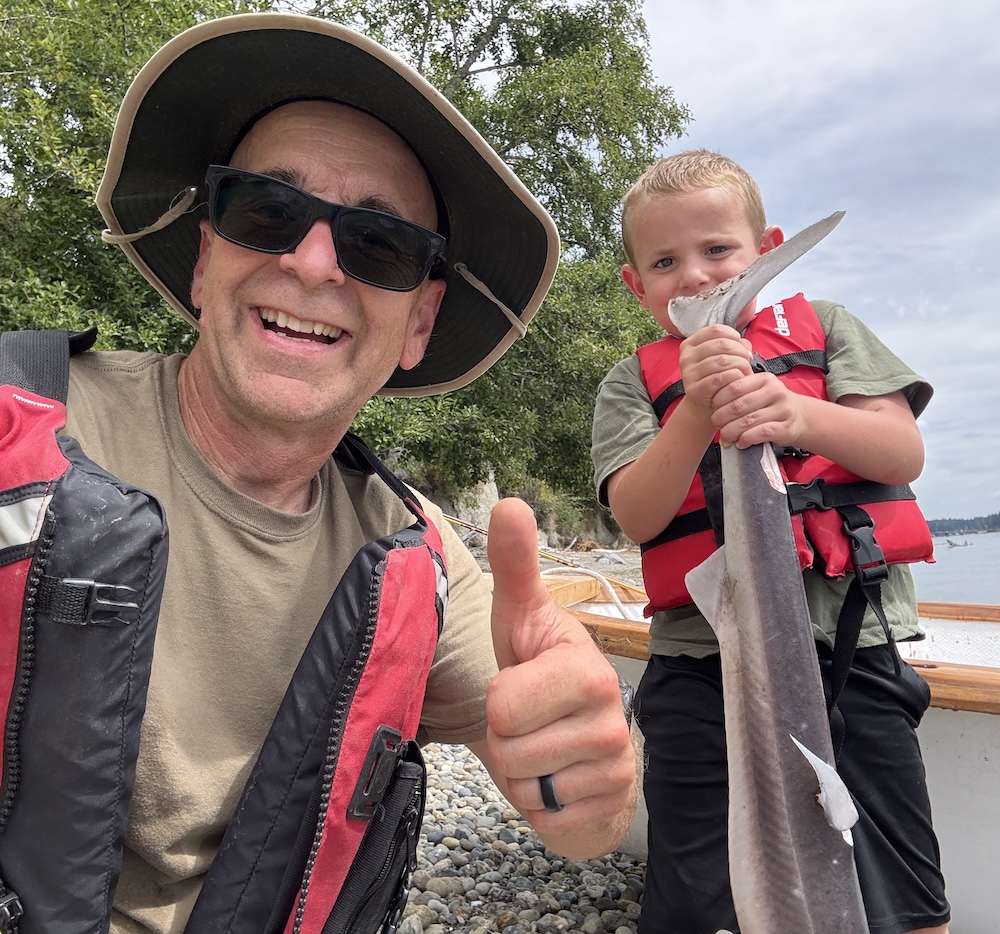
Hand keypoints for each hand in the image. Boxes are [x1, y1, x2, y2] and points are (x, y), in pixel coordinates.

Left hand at [479, 498, 636, 857]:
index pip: (503, 707)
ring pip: (523, 790)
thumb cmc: (542, 669)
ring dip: (521, 774)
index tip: (523, 686)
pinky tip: (559, 781)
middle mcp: (612, 720)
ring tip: (543, 748)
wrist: (579, 736)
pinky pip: (544, 824)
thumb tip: (509, 503)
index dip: (498, 700)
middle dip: (505, 740)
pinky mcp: (608, 814)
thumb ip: (515, 565)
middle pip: (508, 751)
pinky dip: (540, 808)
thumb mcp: (522, 619)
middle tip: (530, 722)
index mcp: (587, 670)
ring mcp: (616, 773)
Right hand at [678, 324, 753, 419]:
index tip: (741, 346)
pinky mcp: (694, 390)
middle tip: (747, 360)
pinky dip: (734, 377)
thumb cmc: (717, 377)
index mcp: (690, 344)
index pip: (715, 330)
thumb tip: (745, 344)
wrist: (705, 404)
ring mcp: (688, 373)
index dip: (734, 335)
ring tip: (745, 370)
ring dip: (740, 364)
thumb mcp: (722, 357)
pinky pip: (720, 378)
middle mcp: (686, 357)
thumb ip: (734, 345)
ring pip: (722, 361)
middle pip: (721, 344)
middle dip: (740, 351)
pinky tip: (738, 380)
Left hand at [711, 369, 806, 448]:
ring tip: (725, 437)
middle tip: (717, 424)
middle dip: (722, 417)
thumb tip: (712, 405)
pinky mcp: (786, 427)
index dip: (719, 399)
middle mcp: (775, 392)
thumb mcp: (758, 391)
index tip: (713, 408)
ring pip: (748, 421)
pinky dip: (746, 439)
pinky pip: (761, 433)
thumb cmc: (770, 404)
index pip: (734, 387)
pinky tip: (740, 443)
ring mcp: (782, 409)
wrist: (799, 417)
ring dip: (731, 431)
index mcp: (764, 379)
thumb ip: (739, 392)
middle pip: (739, 405)